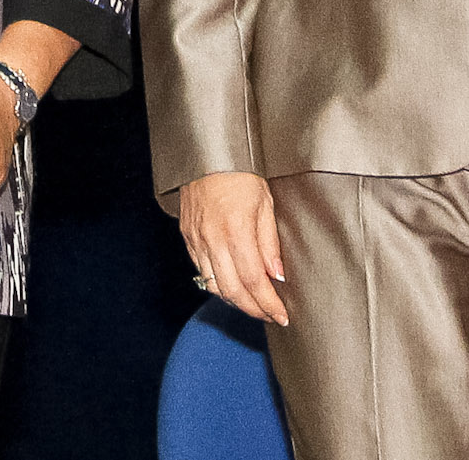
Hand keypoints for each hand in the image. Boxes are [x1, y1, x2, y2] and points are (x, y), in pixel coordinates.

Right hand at [174, 171, 289, 325]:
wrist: (208, 153)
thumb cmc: (239, 172)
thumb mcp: (265, 203)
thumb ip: (270, 243)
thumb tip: (277, 275)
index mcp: (236, 230)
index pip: (254, 280)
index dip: (268, 304)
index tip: (281, 315)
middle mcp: (213, 239)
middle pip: (232, 290)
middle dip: (253, 309)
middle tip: (270, 315)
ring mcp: (197, 239)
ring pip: (213, 285)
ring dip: (235, 300)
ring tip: (253, 303)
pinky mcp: (187, 236)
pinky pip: (200, 270)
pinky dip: (216, 284)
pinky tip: (231, 284)